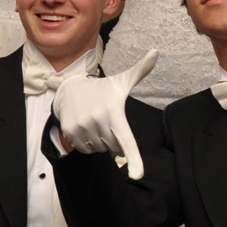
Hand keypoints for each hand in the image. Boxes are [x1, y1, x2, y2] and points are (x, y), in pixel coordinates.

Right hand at [52, 50, 156, 178]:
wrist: (70, 89)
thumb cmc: (103, 89)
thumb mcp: (122, 81)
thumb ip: (141, 70)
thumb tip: (156, 51)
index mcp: (114, 112)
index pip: (126, 140)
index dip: (134, 159)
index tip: (137, 175)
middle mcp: (98, 120)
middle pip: (114, 147)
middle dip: (113, 138)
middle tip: (106, 119)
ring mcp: (82, 127)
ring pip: (99, 149)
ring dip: (100, 141)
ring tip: (95, 122)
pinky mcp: (70, 133)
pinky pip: (86, 150)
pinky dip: (88, 144)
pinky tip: (86, 127)